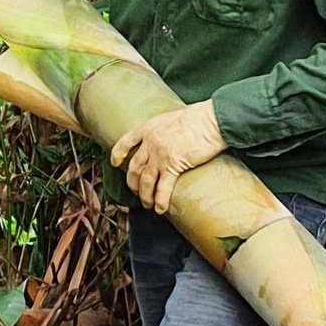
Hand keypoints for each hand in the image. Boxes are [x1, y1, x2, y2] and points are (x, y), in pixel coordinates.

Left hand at [110, 100, 225, 214]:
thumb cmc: (199, 117)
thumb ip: (164, 129)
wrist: (210, 121)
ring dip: (145, 195)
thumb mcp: (173, 118)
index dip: (118, 153)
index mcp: (149, 128)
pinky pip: (163, 187)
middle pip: (134, 166)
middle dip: (132, 182)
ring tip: (147, 204)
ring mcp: (160, 155)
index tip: (114, 162)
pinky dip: (160, 200)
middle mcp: (150, 142)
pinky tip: (160, 208)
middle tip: (135, 191)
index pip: (126, 141)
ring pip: (146, 180)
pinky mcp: (174, 165)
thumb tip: (168, 137)